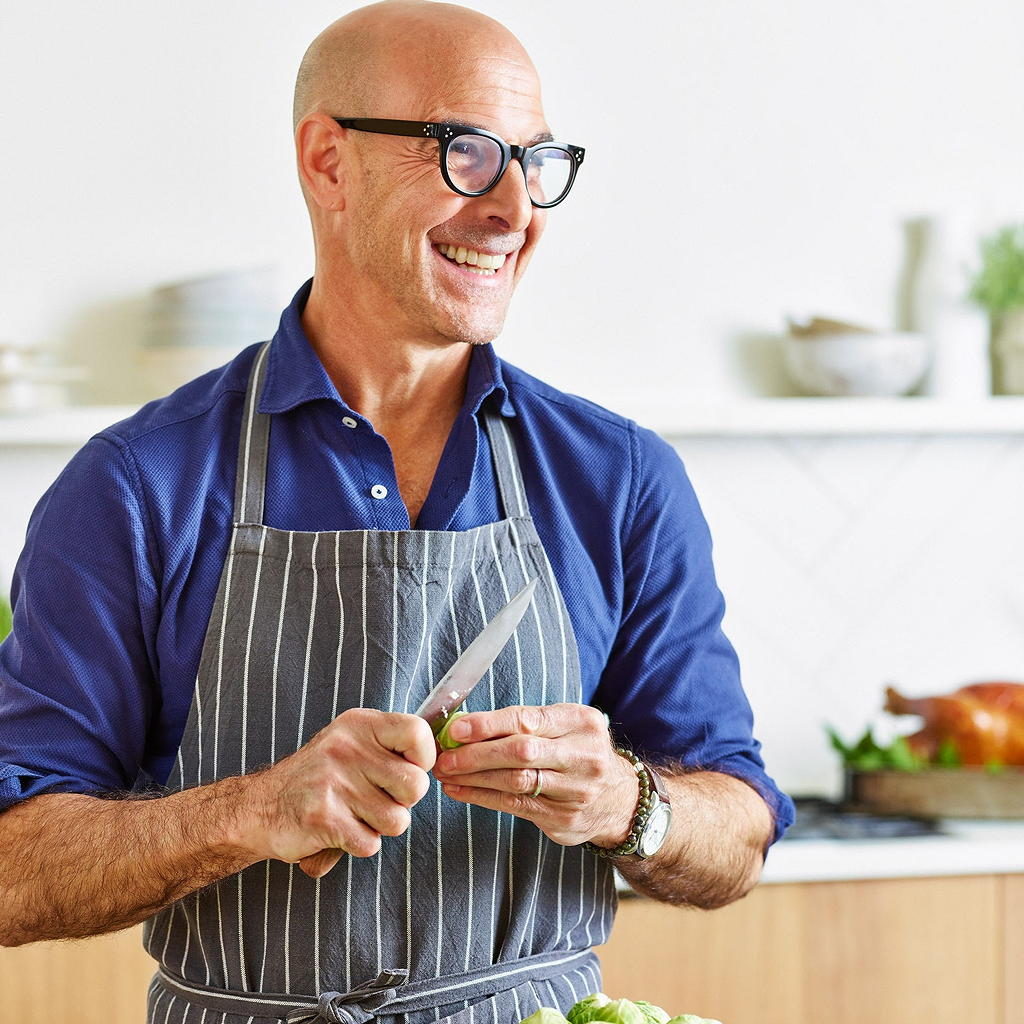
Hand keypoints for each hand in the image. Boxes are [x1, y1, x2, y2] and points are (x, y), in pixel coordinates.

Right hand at [241, 709, 435, 877]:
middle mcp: (346, 748)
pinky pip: (370, 844)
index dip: (424, 758)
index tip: (409, 769)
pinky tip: (339, 831)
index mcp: (359, 725)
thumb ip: (391, 746)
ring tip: (354, 815)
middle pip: (416, 785)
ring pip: (397, 820)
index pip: (418, 732)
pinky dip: (359, 845)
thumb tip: (445, 756)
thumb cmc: (319, 778)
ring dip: (380, 827)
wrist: (259, 807)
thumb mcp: (351, 743)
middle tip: (377, 800)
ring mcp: (333, 782)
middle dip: (403, 802)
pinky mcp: (322, 818)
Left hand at [432, 704, 638, 846]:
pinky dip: (483, 798)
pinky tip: (461, 791)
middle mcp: (584, 755)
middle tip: (444, 756)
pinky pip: (516, 806)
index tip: (456, 728)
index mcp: (582, 722)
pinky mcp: (565, 818)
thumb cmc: (579, 753)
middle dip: (476, 754)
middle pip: (521, 751)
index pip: (528, 719)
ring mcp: (577, 790)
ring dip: (475, 777)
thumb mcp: (566, 727)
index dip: (488, 724)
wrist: (622, 799)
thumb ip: (526, 724)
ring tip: (446, 773)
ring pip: (516, 781)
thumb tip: (466, 723)